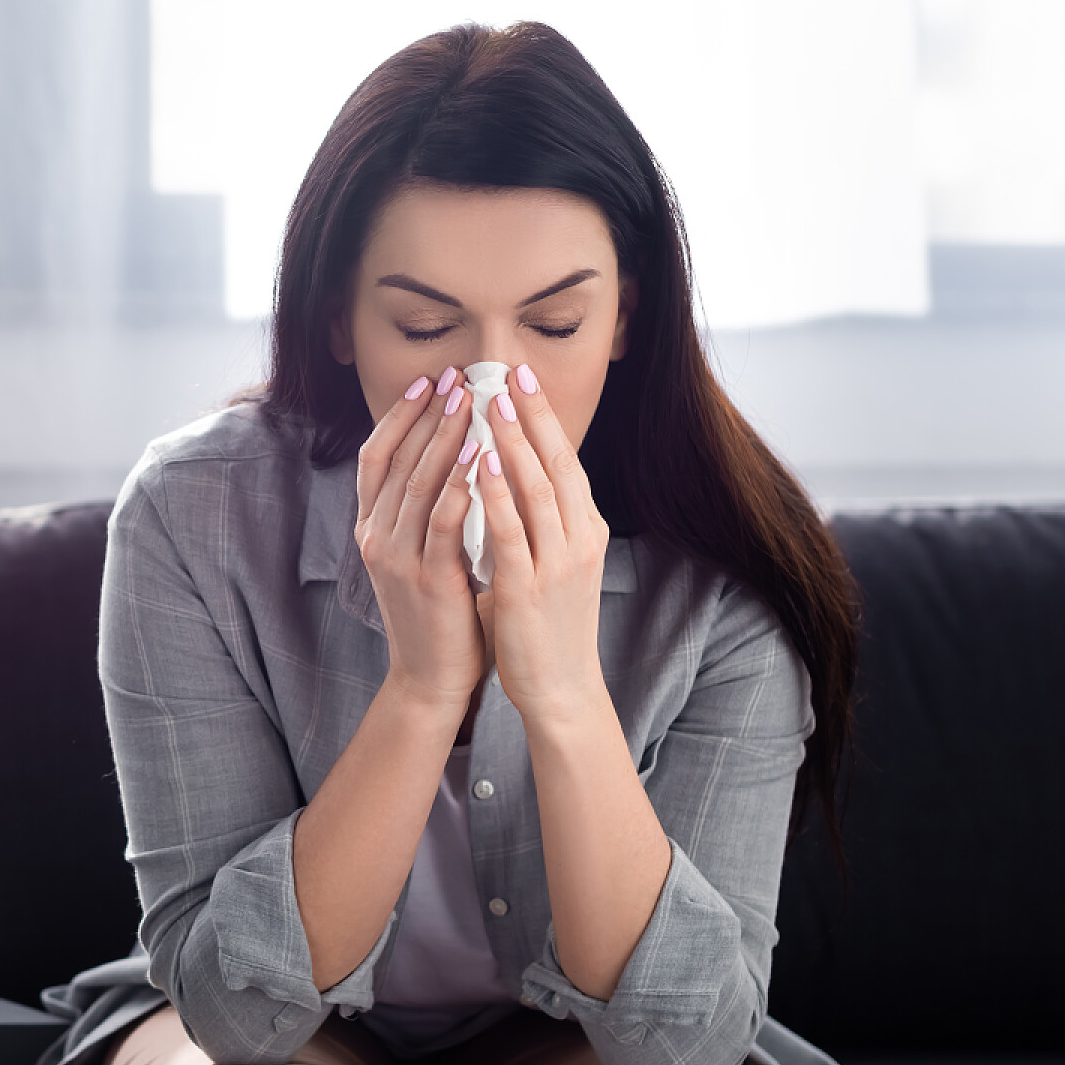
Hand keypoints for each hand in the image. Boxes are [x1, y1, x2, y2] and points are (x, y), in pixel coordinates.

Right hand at [354, 366, 491, 712]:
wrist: (432, 678)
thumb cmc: (438, 614)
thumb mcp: (421, 555)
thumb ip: (428, 512)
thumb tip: (456, 457)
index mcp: (371, 529)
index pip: (375, 457)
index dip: (398, 416)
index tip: (426, 382)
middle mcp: (374, 537)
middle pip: (397, 459)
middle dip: (428, 414)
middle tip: (456, 377)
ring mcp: (396, 558)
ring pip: (418, 482)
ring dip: (446, 436)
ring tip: (470, 400)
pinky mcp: (425, 578)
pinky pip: (442, 519)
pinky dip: (459, 482)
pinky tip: (481, 454)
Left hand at [475, 363, 610, 725]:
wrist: (562, 691)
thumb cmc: (548, 628)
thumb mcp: (554, 565)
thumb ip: (540, 525)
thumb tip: (515, 479)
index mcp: (585, 532)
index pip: (566, 464)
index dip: (544, 420)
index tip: (523, 381)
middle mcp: (579, 541)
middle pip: (557, 465)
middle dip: (532, 417)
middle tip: (509, 374)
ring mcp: (558, 564)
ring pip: (537, 490)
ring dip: (513, 443)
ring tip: (492, 404)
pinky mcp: (528, 589)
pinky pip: (511, 531)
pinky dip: (495, 493)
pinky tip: (478, 464)